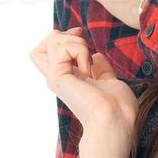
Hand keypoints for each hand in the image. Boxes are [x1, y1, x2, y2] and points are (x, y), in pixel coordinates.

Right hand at [28, 27, 138, 152]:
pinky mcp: (57, 78)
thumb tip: (96, 56)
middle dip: (63, 36)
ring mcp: (56, 79)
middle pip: (40, 48)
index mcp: (69, 80)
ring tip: (88, 59)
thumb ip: (101, 69)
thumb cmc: (118, 109)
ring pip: (50, 43)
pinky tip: (88, 68)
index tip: (81, 36)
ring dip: (75, 42)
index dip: (62, 39)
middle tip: (83, 45)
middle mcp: (59, 79)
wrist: (116, 121)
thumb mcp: (109, 81)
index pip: (48, 54)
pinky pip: (62, 48)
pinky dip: (79, 50)